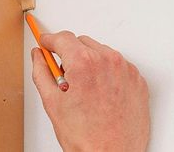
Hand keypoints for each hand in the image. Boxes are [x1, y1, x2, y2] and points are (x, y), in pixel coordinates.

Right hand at [32, 31, 149, 151]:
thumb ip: (41, 70)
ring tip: (85, 85)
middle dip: (69, 53)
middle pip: (80, 42)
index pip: (62, 37)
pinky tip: (100, 89)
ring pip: (98, 50)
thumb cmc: (84, 135)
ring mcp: (124, 68)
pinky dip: (105, 69)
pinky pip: (115, 62)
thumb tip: (38, 55)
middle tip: (67, 74)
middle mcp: (107, 60)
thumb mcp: (52, 101)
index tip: (46, 42)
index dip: (50, 40)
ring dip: (88, 61)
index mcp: (83, 63)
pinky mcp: (135, 77)